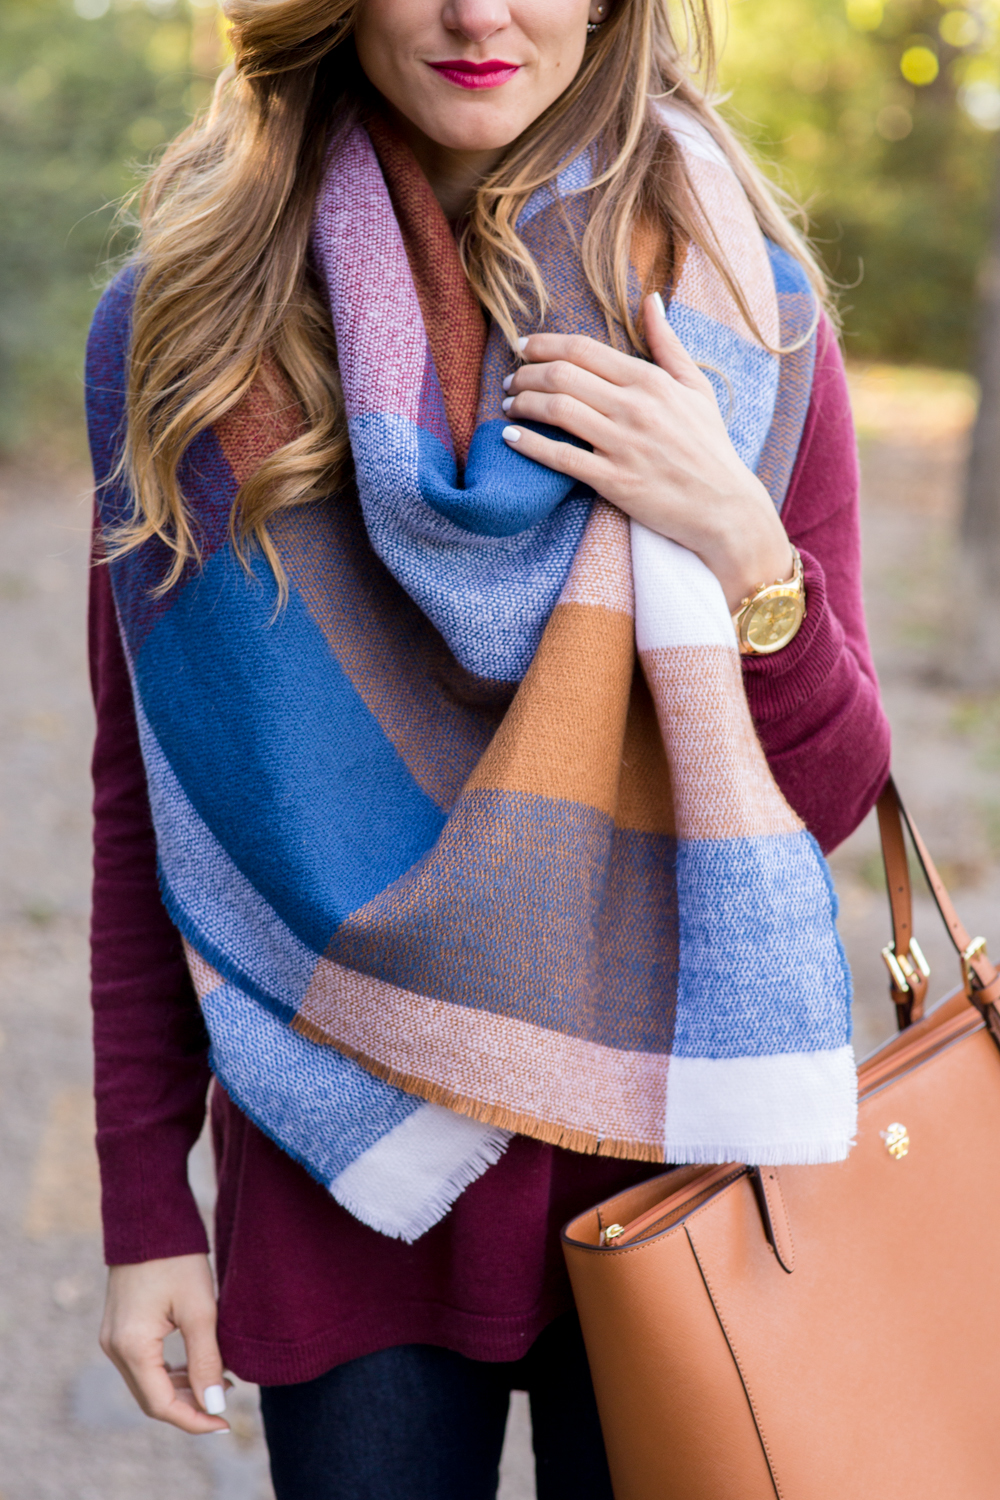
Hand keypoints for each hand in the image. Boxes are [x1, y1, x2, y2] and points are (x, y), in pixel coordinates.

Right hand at [100, 1253, 230, 1433]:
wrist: (150, 1216)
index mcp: (130, 1346)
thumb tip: (214, 1405)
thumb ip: (206, 1360)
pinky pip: (144, 1363)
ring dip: (182, 1388)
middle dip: (190, 1406)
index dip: (194, 1419)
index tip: (226, 1423)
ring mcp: (113, 1337)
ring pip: (148, 1382)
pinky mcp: (120, 1326)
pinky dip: (171, 1371)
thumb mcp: (200, 1309)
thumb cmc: (177, 1257)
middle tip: (227, 1405)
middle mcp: (114, 1347)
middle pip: (151, 1398)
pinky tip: (200, 1364)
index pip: (161, 1404)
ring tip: (222, 1382)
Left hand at [500, 295, 793, 611]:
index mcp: (650, 381)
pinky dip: (530, 445)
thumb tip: (650, 300)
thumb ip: (668, 344)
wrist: (725, 507)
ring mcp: (623, 445)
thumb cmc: (709, 447)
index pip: (583, 350)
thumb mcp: (696, 388)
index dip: (545, 344)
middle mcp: (635, 408)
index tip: (522, 347)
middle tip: (510, 380)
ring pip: (557, 411)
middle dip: (525, 373)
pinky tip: (511, 439)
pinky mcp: (614, 481)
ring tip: (509, 406)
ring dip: (522, 404)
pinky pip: (561, 457)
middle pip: (562, 376)